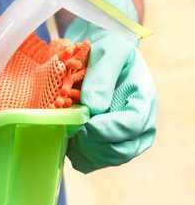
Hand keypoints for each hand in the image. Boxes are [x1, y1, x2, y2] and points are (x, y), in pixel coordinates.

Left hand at [65, 0, 156, 172]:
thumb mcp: (108, 51)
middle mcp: (135, 121)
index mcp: (142, 98)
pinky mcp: (100, 141)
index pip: (132, 124)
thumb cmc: (105, 45)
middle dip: (94, 144)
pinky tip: (63, 137)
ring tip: (64, 131)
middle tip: (70, 130)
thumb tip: (93, 108)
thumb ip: (102, 77)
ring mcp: (118, 134)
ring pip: (105, 158)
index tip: (85, 124)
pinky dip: (75, 153)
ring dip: (82, 150)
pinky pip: (90, 159)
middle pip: (122, 149)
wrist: (96, 49)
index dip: (108, 130)